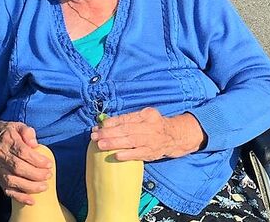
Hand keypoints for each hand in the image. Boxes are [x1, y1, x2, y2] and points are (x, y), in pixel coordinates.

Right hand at [0, 122, 51, 205]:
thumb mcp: (14, 125)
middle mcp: (1, 156)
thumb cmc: (1, 134)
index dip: (36, 160)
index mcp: (7, 141)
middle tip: (48, 175)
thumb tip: (34, 143)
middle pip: (18, 168)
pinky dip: (19, 197)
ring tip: (43, 187)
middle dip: (35, 174)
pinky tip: (31, 200)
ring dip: (29, 187)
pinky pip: (7, 190)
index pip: (22, 152)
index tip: (48, 164)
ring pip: (12, 181)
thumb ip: (27, 131)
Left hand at [91, 108, 205, 161]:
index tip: (99, 126)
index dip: (112, 123)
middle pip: (127, 129)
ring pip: (131, 141)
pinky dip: (127, 154)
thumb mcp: (145, 118)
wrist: (174, 136)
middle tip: (95, 136)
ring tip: (100, 144)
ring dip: (114, 143)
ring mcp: (152, 140)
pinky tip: (116, 155)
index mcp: (147, 114)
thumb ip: (128, 119)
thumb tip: (105, 123)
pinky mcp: (152, 152)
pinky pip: (138, 153)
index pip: (126, 118)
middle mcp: (150, 126)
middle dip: (109, 133)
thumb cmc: (154, 126)